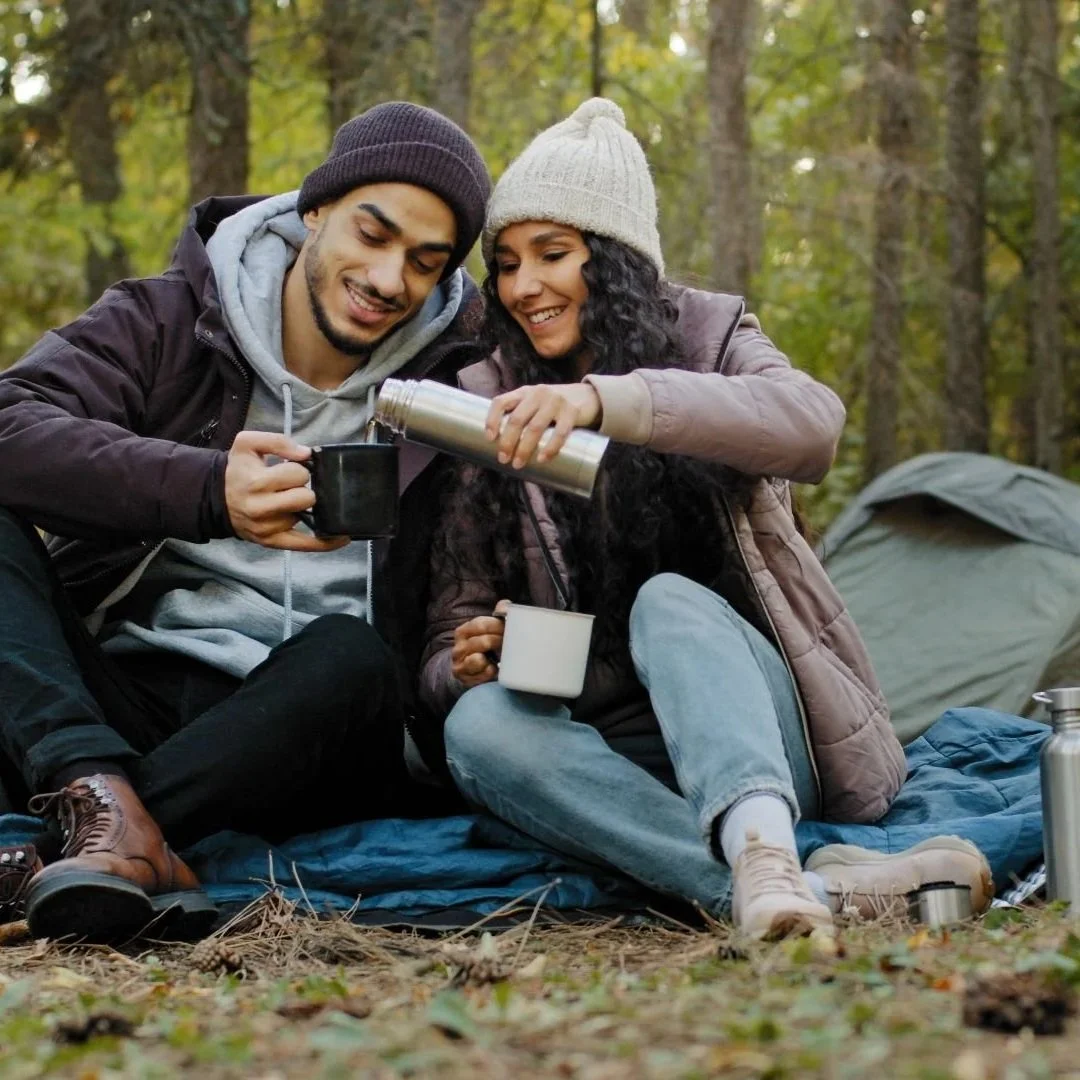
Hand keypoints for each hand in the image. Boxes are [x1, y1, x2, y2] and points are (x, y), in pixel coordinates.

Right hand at [225, 431, 347, 551]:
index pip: (299, 474)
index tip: (288, 470)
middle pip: (307, 497)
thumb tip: (305, 453)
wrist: (217, 498)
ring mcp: (268, 528)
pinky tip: (342, 537)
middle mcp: (261, 508)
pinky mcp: (273, 542)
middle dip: (303, 488)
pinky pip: (305, 545)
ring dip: (301, 508)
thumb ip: (277, 441)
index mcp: (256, 483)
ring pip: (306, 516)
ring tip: (285, 501)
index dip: (298, 469)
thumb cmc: (238, 470)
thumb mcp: (247, 443)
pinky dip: (325, 543)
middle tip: (290, 486)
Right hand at [451, 600, 510, 688]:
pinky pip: (483, 673)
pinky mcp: (464, 678)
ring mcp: (459, 664)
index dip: (499, 626)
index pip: (482, 624)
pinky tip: (493, 668)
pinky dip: (491, 671)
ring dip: (494, 658)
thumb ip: (498, 613)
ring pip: (479, 659)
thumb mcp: (488, 628)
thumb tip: (505, 606)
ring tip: (500, 656)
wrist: (468, 669)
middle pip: (484, 641)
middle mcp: (458, 647)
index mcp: (463, 631)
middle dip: (500, 642)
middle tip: (509, 644)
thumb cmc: (484, 645)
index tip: (509, 629)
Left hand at [485, 383, 601, 469]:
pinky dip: (550, 448)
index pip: (501, 402)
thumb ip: (521, 415)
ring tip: (518, 464)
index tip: (489, 438)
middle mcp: (538, 393)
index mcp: (524, 392)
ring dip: (524, 449)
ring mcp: (555, 401)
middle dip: (507, 442)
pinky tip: (542, 459)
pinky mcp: (572, 411)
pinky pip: (560, 433)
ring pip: (535, 427)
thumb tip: (502, 447)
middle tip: (503, 459)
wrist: (586, 396)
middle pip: (517, 419)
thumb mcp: (534, 402)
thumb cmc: (553, 406)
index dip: (492, 419)